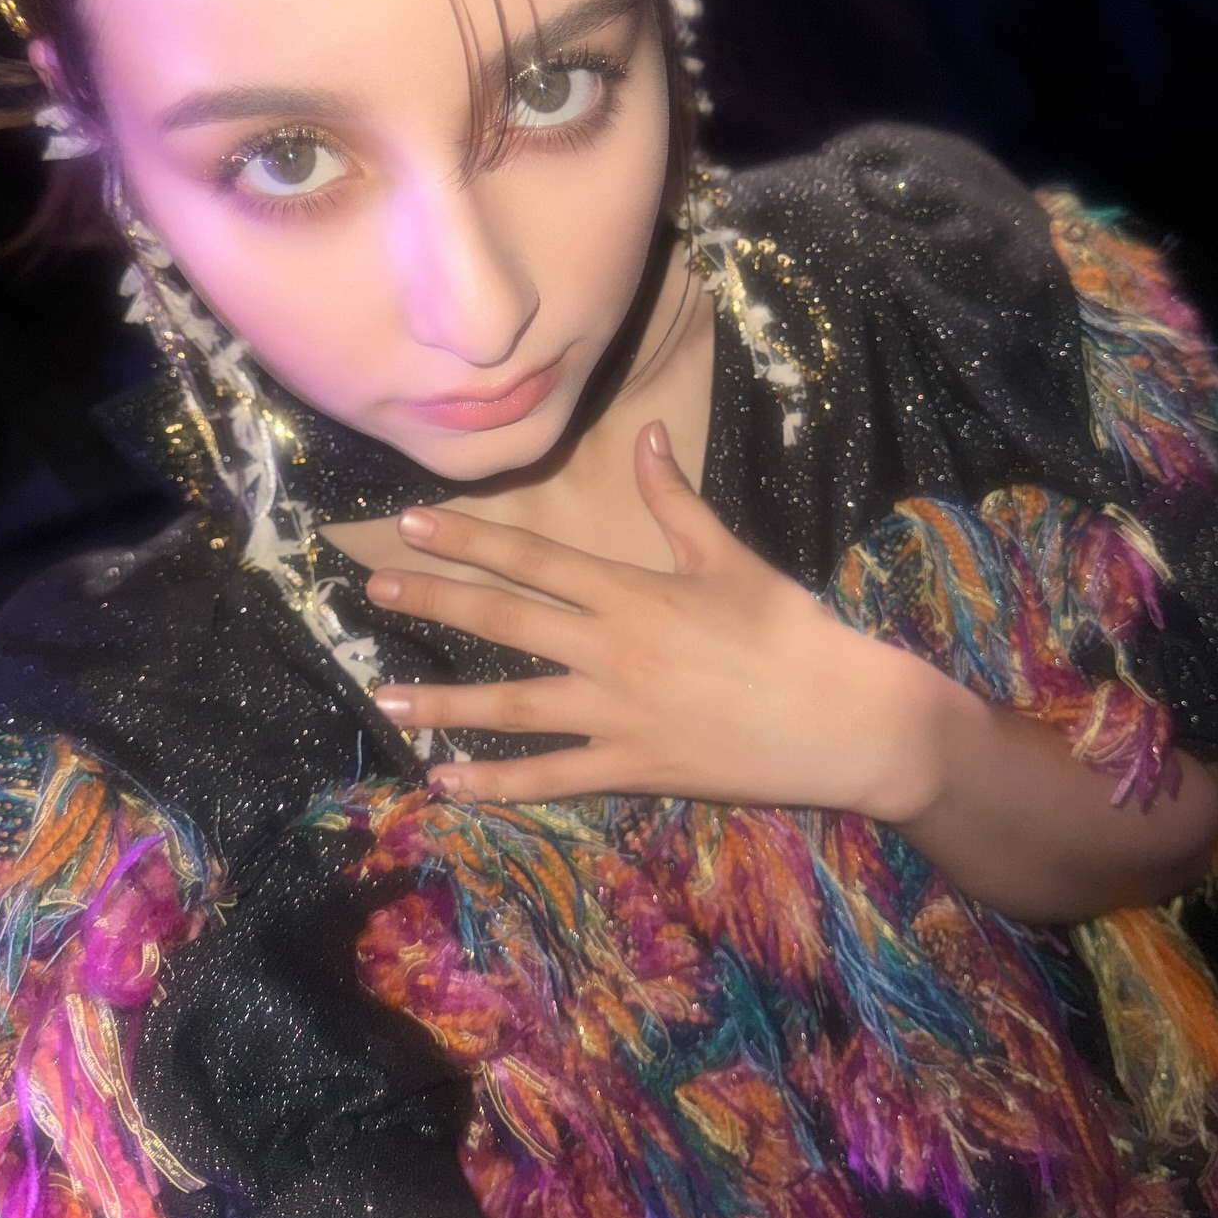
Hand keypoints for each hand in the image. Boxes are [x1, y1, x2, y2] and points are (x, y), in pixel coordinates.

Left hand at [367, 422, 945, 810]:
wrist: (842, 719)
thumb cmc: (789, 629)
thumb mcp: (729, 556)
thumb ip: (675, 500)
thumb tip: (647, 433)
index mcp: (631, 591)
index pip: (533, 557)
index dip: (468, 539)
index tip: (412, 525)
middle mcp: (610, 649)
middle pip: (505, 620)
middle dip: (435, 600)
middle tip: (375, 589)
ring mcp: (617, 714)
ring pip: (512, 706)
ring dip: (443, 701)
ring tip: (384, 700)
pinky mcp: (632, 766)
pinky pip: (552, 778)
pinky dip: (497, 783)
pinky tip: (446, 783)